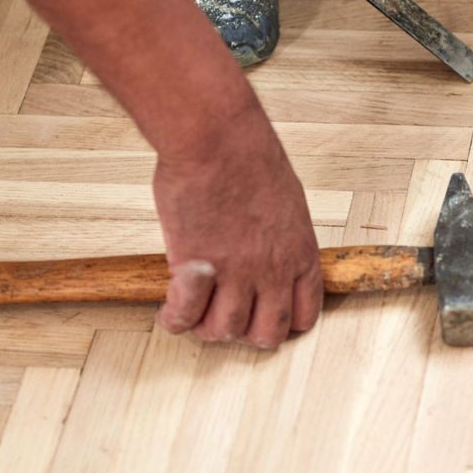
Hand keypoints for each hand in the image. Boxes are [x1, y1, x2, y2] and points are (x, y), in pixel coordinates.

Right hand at [151, 90, 321, 348]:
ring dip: (206, 328)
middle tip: (227, 319)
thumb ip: (280, 235)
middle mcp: (272, 271)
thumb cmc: (248, 155)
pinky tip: (168, 312)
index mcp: (300, 253)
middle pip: (265, 334)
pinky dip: (175, 320)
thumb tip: (267, 250)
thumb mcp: (285, 201)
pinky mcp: (195, 268)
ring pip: (224, 331)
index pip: (304, 314)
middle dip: (245, 333)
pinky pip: (185, 316)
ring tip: (194, 314)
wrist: (216, 138)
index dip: (283, 325)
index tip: (266, 320)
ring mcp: (235, 273)